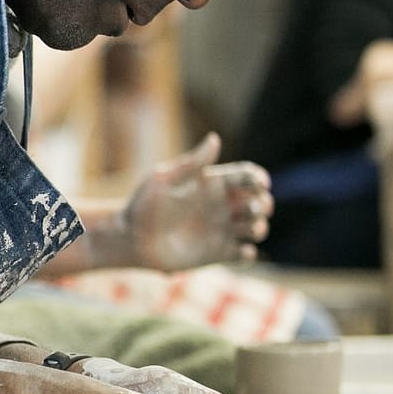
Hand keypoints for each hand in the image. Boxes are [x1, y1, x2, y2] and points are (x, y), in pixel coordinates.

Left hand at [119, 134, 272, 269]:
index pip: (246, 177)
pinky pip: (244, 255)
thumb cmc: (142, 206)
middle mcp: (219, 207)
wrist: (129, 239)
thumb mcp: (163, 179)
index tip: (260, 184)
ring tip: (248, 230)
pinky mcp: (216, 254)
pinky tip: (240, 250)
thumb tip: (214, 138)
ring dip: (259, 228)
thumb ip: (191, 163)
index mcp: (211, 185)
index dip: (258, 179)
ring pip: (256, 227)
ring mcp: (219, 230)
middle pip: (258, 202)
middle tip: (251, 209)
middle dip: (263, 204)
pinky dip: (248, 254)